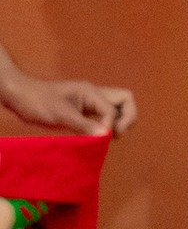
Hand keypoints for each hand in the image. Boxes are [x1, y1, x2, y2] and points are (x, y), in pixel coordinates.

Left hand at [0, 73, 136, 135]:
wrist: (18, 96)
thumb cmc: (36, 102)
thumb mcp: (60, 115)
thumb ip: (84, 125)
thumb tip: (105, 136)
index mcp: (90, 92)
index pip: (114, 109)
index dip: (111, 124)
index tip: (101, 137)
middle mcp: (94, 94)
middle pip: (126, 101)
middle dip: (127, 118)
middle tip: (114, 134)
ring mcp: (89, 101)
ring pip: (118, 108)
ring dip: (119, 121)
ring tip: (108, 135)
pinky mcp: (83, 109)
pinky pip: (104, 115)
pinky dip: (107, 124)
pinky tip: (97, 134)